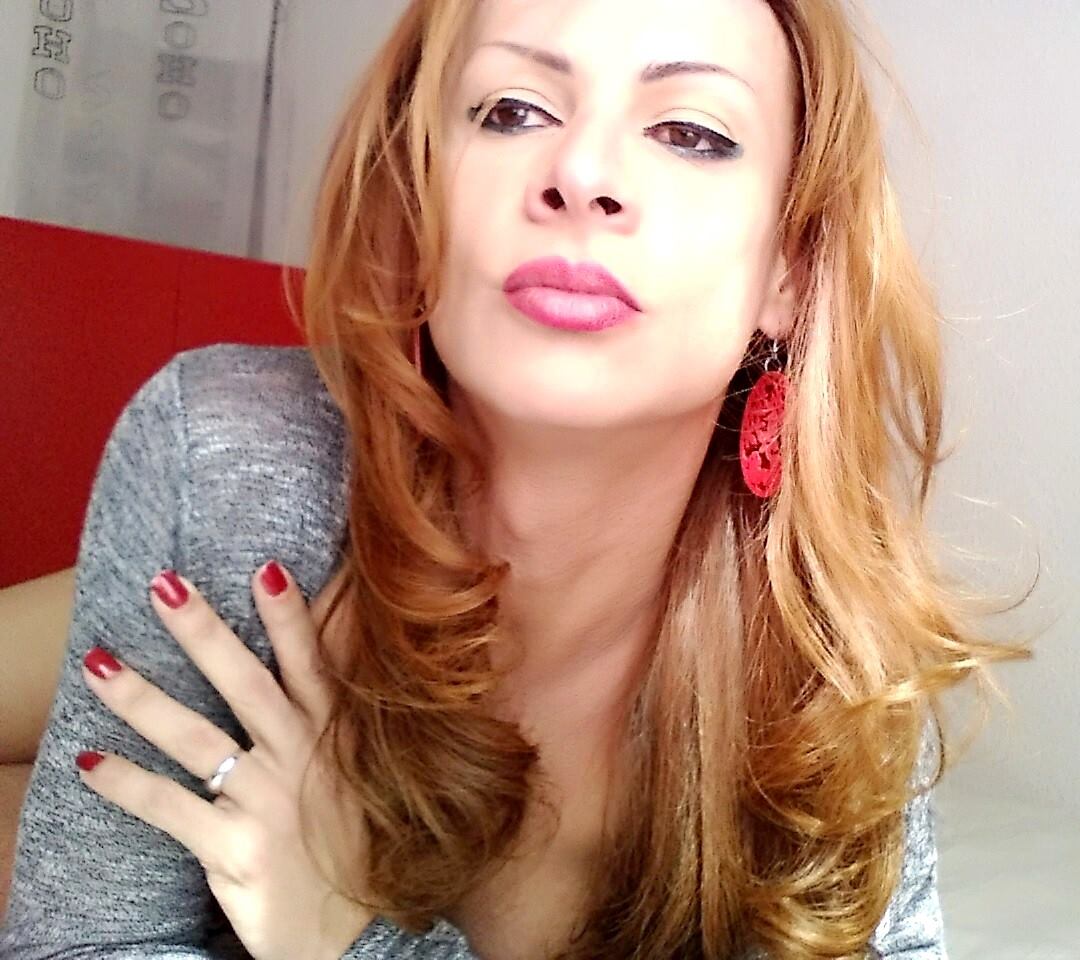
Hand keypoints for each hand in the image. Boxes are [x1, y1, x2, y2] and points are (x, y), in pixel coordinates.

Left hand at [76, 561, 374, 959]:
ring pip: (195, 738)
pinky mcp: (234, 850)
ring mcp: (267, 804)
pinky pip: (170, 809)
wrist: (350, 935)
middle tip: (162, 587)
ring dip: (143, 698)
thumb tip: (308, 663)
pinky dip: (127, 786)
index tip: (263, 568)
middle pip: (244, 684)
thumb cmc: (347, 842)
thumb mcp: (354, 774)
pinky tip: (89, 764)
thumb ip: (331, 720)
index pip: (310, 665)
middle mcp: (300, 760)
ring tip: (96, 663)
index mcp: (332, 736)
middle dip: (203, 632)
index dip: (289, 617)